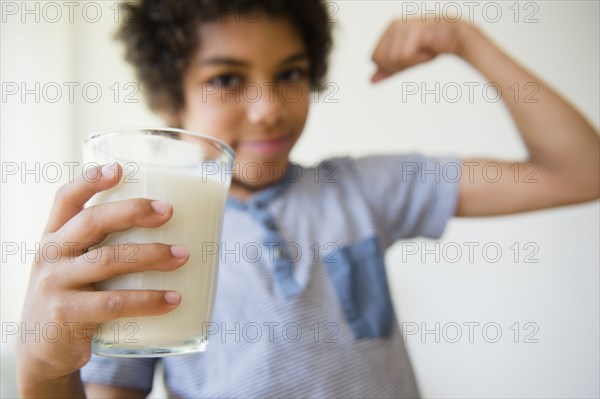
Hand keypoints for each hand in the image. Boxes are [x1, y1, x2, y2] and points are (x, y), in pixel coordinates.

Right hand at [17, 163, 186, 387]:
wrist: (43, 352)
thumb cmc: (75, 298)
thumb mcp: (76, 266)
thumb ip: (105, 246)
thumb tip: (172, 228)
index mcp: (54, 236)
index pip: (66, 199)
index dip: (90, 180)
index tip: (119, 168)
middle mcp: (50, 255)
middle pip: (92, 222)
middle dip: (133, 212)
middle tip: (168, 211)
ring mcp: (54, 284)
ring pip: (108, 260)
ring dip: (151, 255)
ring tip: (183, 256)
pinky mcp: (66, 314)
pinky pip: (113, 303)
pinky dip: (147, 300)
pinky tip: (172, 299)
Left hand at [371, 18, 470, 82]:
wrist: (456, 38)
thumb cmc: (431, 47)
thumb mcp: (406, 61)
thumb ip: (388, 70)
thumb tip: (370, 81)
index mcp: (388, 30)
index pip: (375, 59)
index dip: (390, 67)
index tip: (408, 59)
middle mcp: (393, 25)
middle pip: (382, 61)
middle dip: (400, 66)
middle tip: (418, 56)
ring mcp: (403, 26)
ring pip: (393, 59)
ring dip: (412, 62)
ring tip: (424, 51)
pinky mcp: (414, 29)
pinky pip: (406, 56)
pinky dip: (419, 59)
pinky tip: (429, 50)